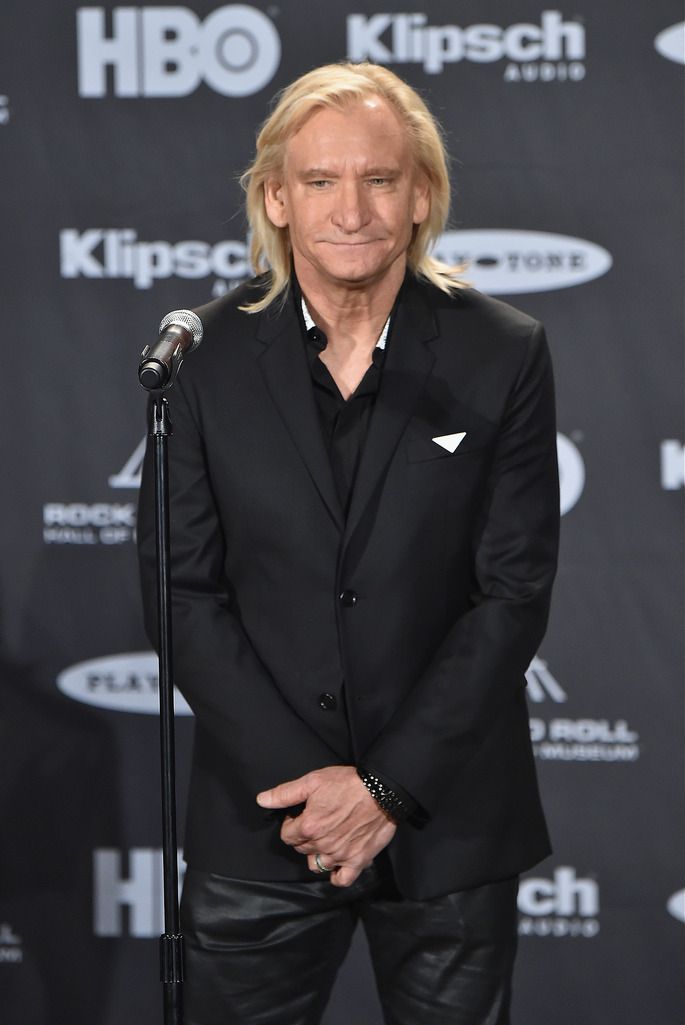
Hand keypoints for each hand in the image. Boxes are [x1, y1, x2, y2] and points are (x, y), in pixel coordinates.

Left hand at [256, 766, 396, 886]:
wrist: (382, 791)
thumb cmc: (348, 783)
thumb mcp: (314, 781)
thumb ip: (285, 793)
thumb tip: (262, 800)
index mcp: (309, 826)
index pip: (287, 835)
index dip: (291, 824)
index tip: (299, 816)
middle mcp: (322, 844)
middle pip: (301, 848)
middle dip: (303, 837)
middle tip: (314, 823)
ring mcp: (340, 855)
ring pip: (317, 864)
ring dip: (317, 854)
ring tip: (324, 840)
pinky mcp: (358, 861)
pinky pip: (341, 879)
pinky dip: (336, 875)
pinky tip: (336, 864)